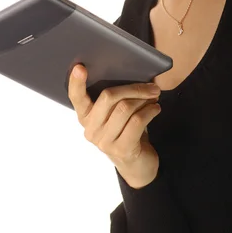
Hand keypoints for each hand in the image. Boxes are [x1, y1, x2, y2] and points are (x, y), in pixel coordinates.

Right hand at [68, 64, 161, 188]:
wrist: (137, 164)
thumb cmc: (127, 130)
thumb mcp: (116, 114)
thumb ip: (116, 98)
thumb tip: (133, 73)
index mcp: (85, 117)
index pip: (76, 98)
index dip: (76, 82)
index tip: (80, 67)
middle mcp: (90, 129)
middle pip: (108, 97)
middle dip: (133, 88)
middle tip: (152, 86)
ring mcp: (104, 141)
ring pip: (124, 108)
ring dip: (144, 99)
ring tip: (154, 97)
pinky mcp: (121, 149)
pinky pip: (137, 121)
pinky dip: (150, 111)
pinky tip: (156, 108)